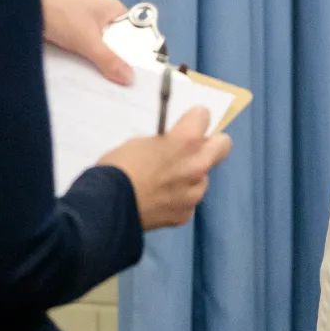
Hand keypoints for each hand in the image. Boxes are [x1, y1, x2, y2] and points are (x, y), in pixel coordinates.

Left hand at [41, 0, 132, 83]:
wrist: (21, 4)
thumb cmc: (59, 11)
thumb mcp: (87, 39)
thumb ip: (108, 59)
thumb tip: (130, 78)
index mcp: (115, 12)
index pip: (135, 36)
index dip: (138, 57)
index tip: (141, 79)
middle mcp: (103, 19)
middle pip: (117, 47)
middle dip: (117, 66)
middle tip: (124, 91)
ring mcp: (86, 27)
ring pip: (99, 52)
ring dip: (99, 67)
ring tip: (106, 91)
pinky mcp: (70, 36)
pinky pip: (83, 54)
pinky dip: (83, 65)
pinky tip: (85, 81)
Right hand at [99, 107, 232, 229]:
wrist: (106, 207)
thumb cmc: (118, 167)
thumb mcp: (140, 142)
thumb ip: (165, 142)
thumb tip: (172, 147)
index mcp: (186, 141)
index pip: (204, 115)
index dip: (191, 120)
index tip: (183, 125)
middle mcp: (198, 165)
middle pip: (223, 145)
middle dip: (210, 144)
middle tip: (190, 150)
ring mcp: (194, 193)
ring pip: (203, 178)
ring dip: (190, 177)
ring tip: (164, 183)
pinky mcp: (186, 214)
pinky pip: (188, 201)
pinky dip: (177, 200)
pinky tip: (158, 201)